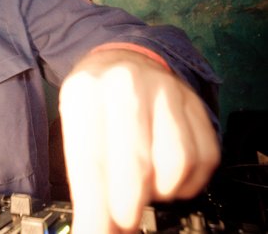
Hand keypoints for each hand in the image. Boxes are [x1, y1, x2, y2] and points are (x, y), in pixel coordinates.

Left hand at [58, 49, 219, 232]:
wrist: (121, 61)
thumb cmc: (95, 102)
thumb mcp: (75, 128)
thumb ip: (86, 178)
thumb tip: (97, 225)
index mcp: (85, 92)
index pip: (90, 159)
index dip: (97, 205)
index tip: (98, 230)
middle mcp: (126, 85)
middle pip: (136, 161)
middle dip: (129, 203)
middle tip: (125, 220)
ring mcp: (165, 91)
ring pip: (175, 162)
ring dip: (161, 189)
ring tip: (144, 186)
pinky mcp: (194, 103)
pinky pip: (203, 157)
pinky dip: (187, 180)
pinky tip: (167, 174)